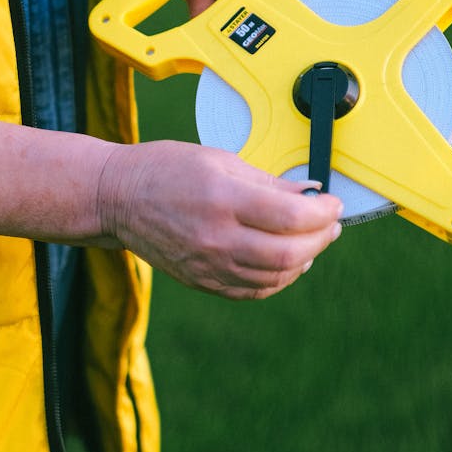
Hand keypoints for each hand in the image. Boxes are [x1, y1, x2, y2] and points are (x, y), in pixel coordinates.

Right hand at [96, 139, 342, 299]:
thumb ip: (269, 182)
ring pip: (274, 278)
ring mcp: (207, 264)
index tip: (333, 204)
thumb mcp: (221, 160)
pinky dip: (278, 280)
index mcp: (222, 198)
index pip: (290, 217)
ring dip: (304, 261)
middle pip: (288, 254)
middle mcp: (216, 237)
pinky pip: (252, 291)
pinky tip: (287, 263)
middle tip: (331, 224)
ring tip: (312, 242)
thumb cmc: (166, 169)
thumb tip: (310, 193)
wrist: (118, 198)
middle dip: (321, 239)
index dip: (323, 213)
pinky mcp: (201, 281)